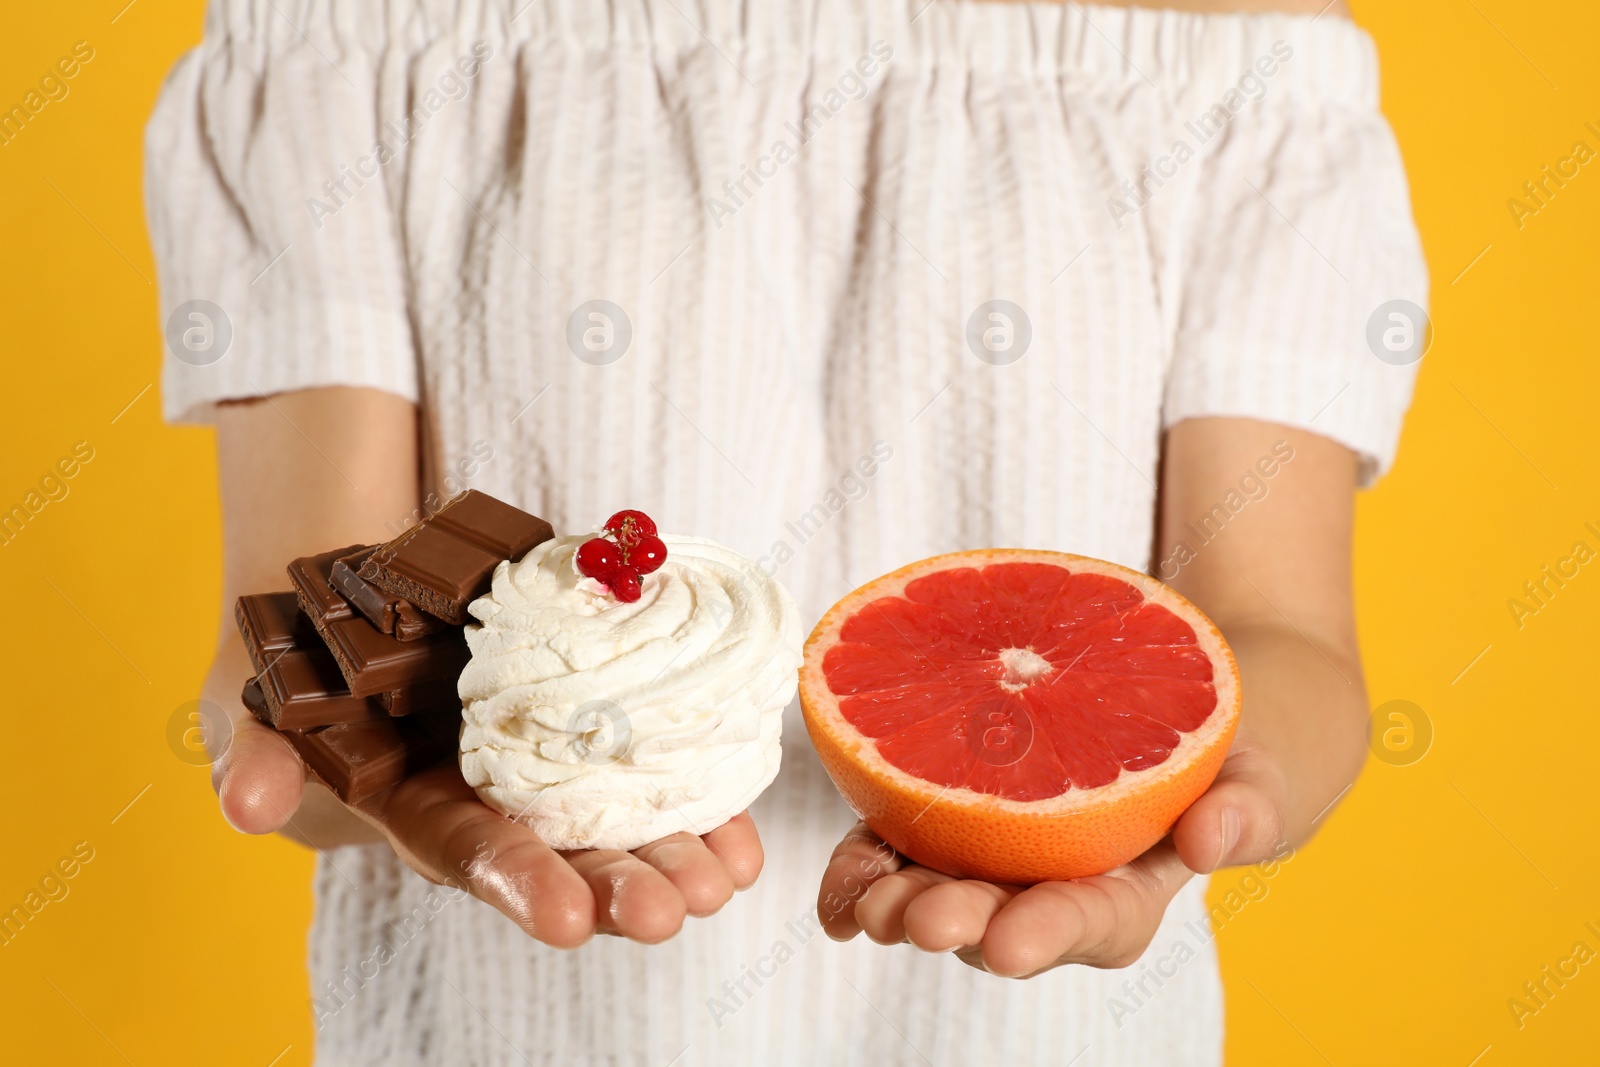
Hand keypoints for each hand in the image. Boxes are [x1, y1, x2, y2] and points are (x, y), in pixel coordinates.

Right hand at [211, 671, 762, 948]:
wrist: (369, 591)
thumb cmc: (312, 656)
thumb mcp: (266, 696)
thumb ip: (261, 752)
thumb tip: (251, 805)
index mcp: (426, 808)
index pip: (476, 855)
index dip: (523, 884)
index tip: (570, 918)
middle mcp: (502, 801)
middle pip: (568, 856)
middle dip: (620, 886)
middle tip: (670, 909)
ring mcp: (560, 767)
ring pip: (626, 826)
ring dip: (677, 856)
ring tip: (721, 881)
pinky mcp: (603, 724)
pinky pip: (663, 770)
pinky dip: (708, 803)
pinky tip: (744, 838)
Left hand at [816, 738, 1289, 977]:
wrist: (1167, 713)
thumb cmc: (1223, 758)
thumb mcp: (1258, 775)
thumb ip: (1247, 808)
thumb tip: (1212, 841)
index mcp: (1126, 894)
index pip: (1090, 921)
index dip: (1050, 931)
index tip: (1012, 943)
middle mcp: (1049, 892)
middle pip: (998, 920)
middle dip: (957, 922)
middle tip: (920, 919)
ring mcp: (993, 862)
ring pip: (937, 893)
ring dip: (895, 902)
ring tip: (865, 904)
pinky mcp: (947, 823)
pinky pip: (899, 853)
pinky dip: (863, 873)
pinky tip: (836, 892)